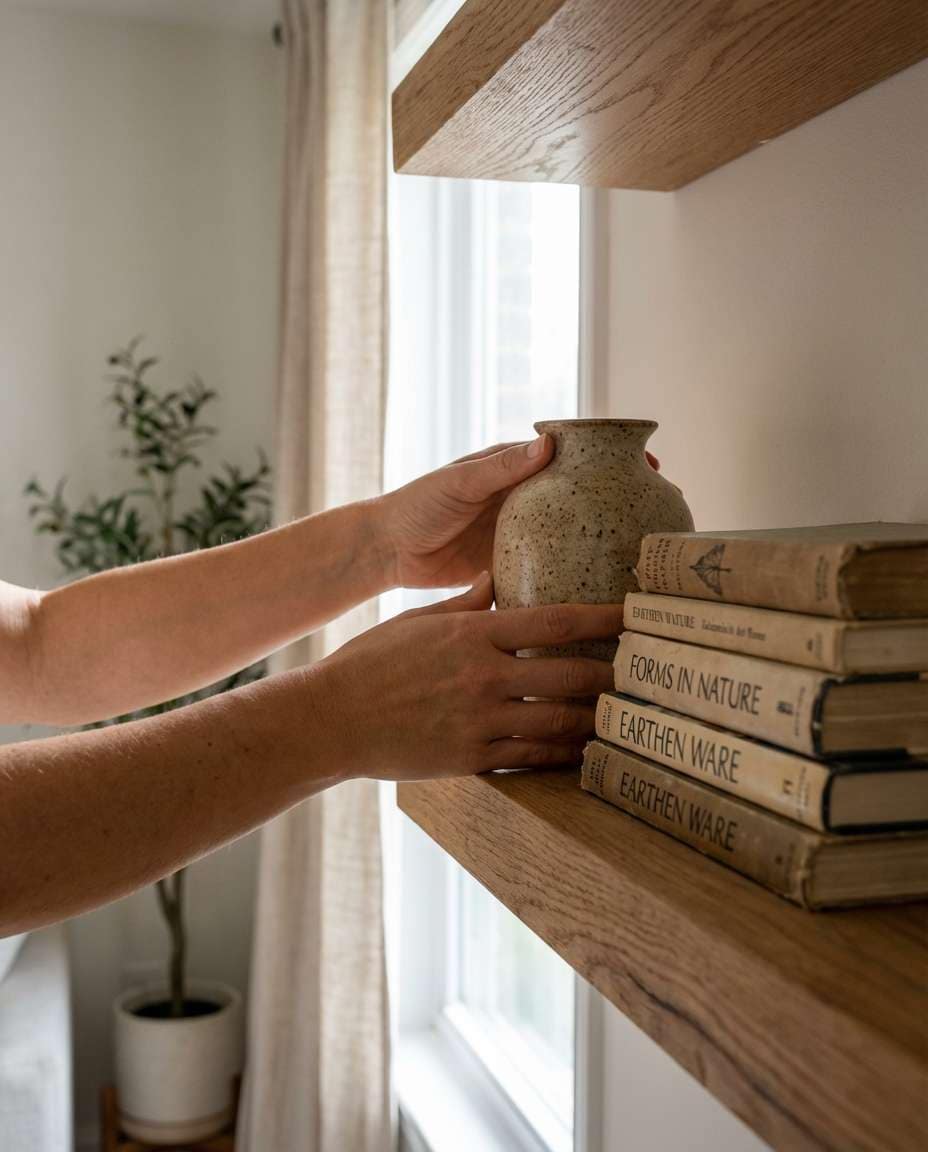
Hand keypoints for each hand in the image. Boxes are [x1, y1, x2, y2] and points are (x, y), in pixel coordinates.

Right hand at [313, 575, 620, 780]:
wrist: (332, 719)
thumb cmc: (370, 663)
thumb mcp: (417, 620)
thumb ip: (464, 603)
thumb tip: (493, 580)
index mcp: (473, 633)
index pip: (555, 621)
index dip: (602, 619)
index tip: (633, 615)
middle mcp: (484, 676)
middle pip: (569, 675)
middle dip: (612, 675)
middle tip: (643, 672)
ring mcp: (480, 720)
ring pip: (559, 722)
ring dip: (596, 719)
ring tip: (622, 715)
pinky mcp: (471, 758)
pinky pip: (531, 757)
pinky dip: (562, 754)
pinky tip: (582, 750)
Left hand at [376, 437, 659, 589]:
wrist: (388, 551)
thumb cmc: (417, 504)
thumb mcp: (460, 481)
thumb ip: (502, 467)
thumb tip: (549, 443)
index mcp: (517, 469)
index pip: (574, 456)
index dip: (612, 458)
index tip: (649, 463)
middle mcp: (527, 499)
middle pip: (584, 496)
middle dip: (620, 499)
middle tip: (661, 509)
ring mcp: (524, 534)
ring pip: (574, 533)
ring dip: (605, 538)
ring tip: (644, 549)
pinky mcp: (514, 565)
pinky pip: (552, 567)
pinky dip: (576, 573)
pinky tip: (602, 586)